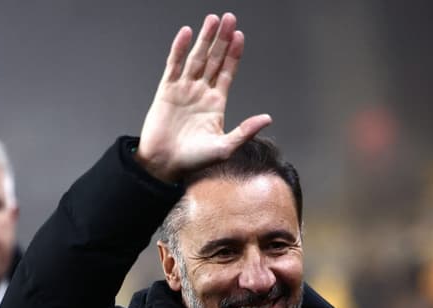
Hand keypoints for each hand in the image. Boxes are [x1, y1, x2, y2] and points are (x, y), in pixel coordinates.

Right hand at [136, 12, 271, 182]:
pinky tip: (186, 33)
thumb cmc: (194, 160)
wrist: (164, 164)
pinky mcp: (166, 90)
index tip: (240, 36)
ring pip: (196, 58)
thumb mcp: (225, 147)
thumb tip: (267, 118)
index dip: (234, 54)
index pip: (227, 72)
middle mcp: (201, 93)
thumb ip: (245, 131)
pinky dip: (179, 49)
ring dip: (204, 39)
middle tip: (229, 18)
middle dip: (222, 39)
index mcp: (216, 103)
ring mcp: (184, 89)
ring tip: (212, 20)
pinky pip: (174, 65)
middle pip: (214, 59)